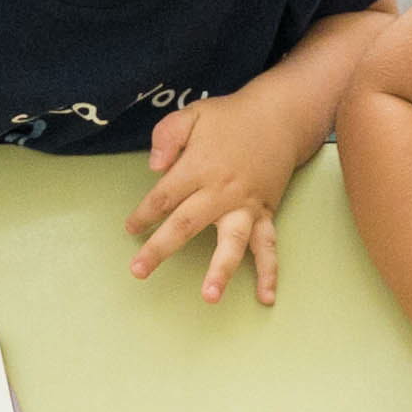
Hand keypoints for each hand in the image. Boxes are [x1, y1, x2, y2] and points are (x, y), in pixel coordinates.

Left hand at [129, 93, 305, 303]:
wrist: (280, 116)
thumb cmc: (230, 118)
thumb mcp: (192, 114)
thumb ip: (168, 136)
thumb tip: (154, 168)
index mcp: (199, 167)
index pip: (164, 197)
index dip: (144, 214)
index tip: (131, 228)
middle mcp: (222, 191)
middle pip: (186, 224)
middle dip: (160, 249)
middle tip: (139, 271)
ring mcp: (245, 206)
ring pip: (232, 242)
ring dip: (221, 270)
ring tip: (209, 296)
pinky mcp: (265, 213)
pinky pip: (268, 246)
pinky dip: (269, 272)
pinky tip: (266, 297)